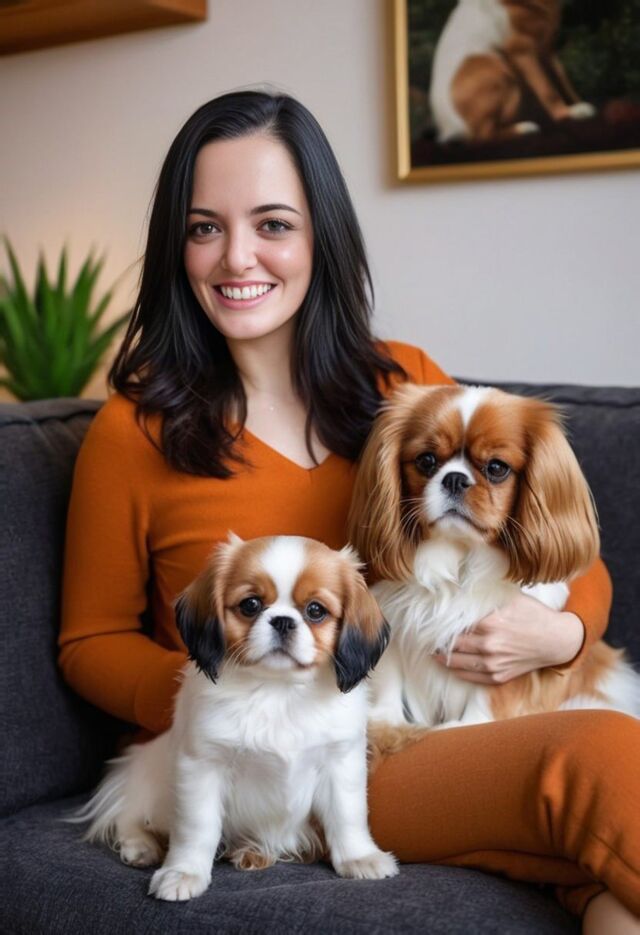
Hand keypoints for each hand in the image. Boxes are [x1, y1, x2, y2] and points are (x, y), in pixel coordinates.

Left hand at [433, 592, 584, 683]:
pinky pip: (470, 676)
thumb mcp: (511, 597)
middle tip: (424, 637)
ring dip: (441, 658)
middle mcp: (489, 646)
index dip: (439, 624)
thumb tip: (461, 586)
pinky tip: (448, 664)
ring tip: (431, 651)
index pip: (454, 625)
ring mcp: (493, 664)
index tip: (428, 622)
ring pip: (456, 663)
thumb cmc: (534, 615)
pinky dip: (456, 670)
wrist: (557, 641)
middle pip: (452, 645)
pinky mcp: (498, 677)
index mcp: (490, 623)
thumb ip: (486, 595)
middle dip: (437, 642)